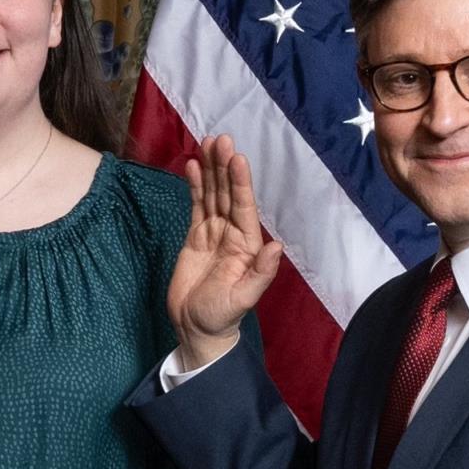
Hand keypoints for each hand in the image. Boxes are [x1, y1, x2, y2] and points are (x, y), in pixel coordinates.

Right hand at [168, 136, 282, 374]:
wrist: (197, 329)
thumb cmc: (222, 316)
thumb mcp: (243, 299)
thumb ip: (260, 274)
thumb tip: (277, 246)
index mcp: (247, 245)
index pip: (244, 206)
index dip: (240, 182)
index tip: (236, 157)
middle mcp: (232, 233)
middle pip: (227, 193)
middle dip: (223, 167)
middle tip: (220, 139)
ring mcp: (212, 232)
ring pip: (212, 194)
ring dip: (209, 170)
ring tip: (206, 142)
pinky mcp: (194, 236)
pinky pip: (196, 206)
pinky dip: (194, 186)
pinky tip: (192, 166)